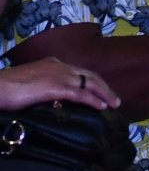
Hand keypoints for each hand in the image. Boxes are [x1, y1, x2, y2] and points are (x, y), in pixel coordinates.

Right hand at [0, 57, 117, 112]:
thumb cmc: (9, 87)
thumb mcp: (32, 81)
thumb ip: (46, 85)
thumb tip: (54, 97)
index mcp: (53, 63)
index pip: (80, 71)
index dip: (94, 81)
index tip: (102, 91)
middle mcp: (60, 66)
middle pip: (91, 76)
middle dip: (105, 88)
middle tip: (115, 100)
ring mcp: (60, 76)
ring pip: (91, 84)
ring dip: (105, 95)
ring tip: (115, 105)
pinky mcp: (57, 88)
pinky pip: (82, 94)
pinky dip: (94, 100)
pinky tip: (102, 107)